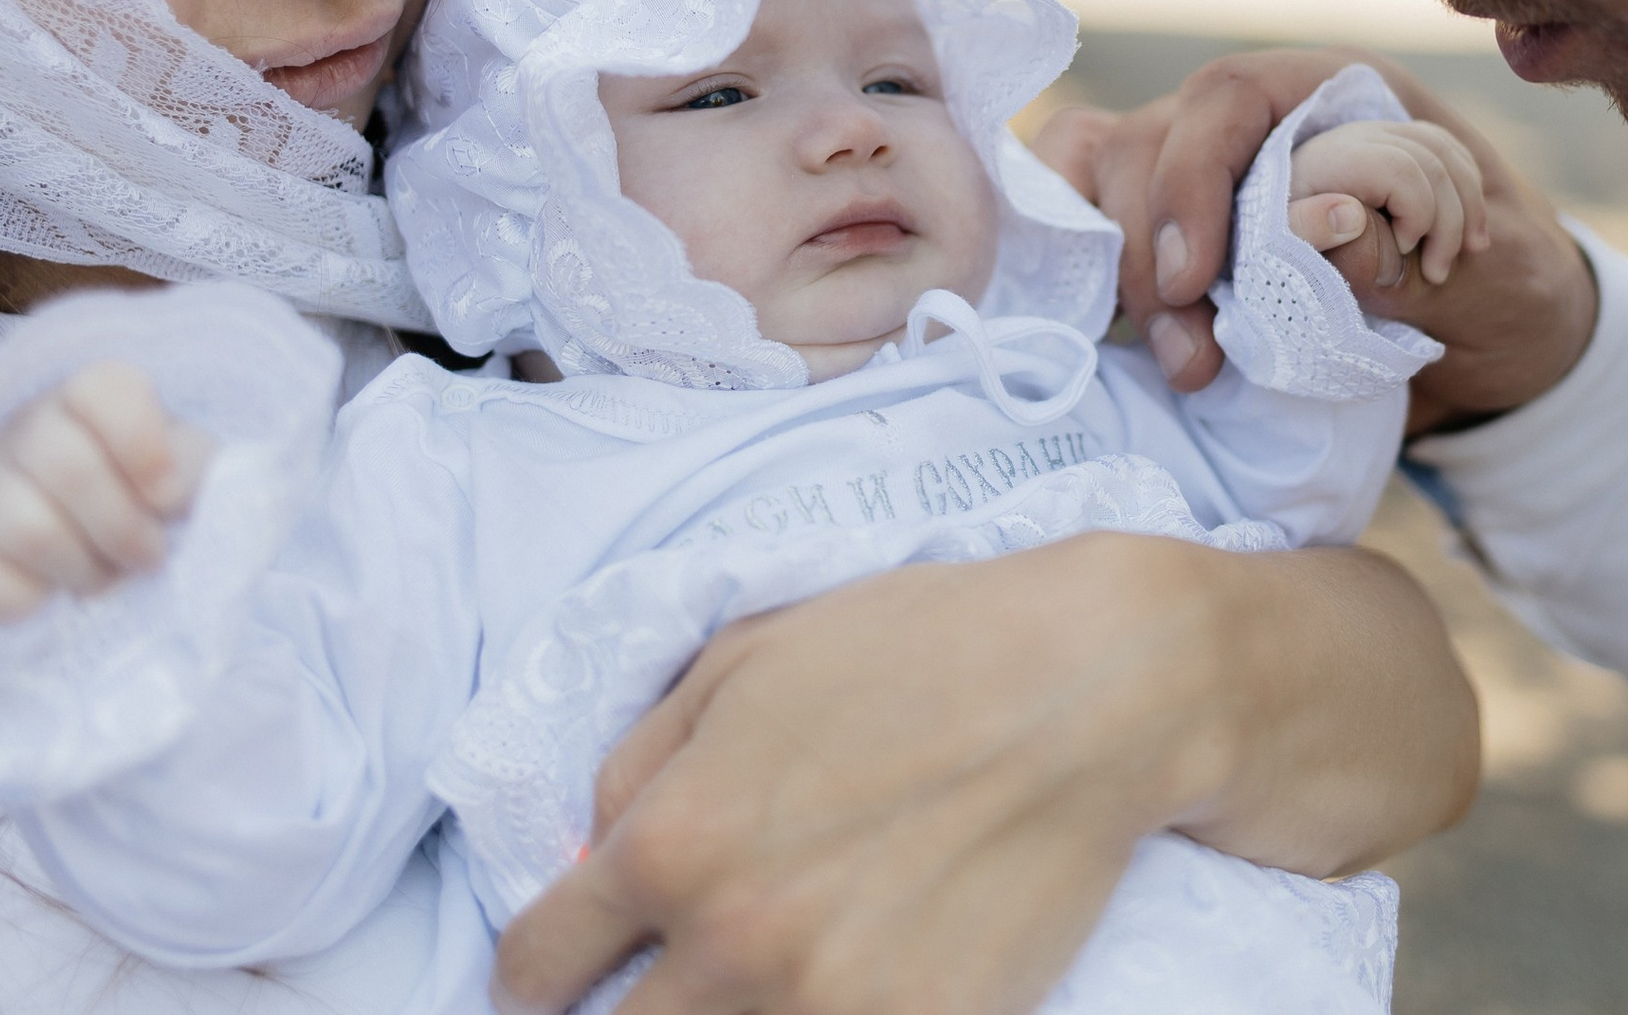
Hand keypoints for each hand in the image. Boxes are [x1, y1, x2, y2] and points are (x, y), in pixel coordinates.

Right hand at [0, 361, 211, 620]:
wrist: (87, 545)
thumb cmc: (149, 498)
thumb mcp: (191, 473)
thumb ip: (200, 471)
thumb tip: (175, 492)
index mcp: (89, 396)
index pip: (101, 387)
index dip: (143, 446)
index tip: (168, 496)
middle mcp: (22, 426)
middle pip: (67, 468)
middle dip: (123, 529)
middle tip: (149, 557)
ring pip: (25, 528)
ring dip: (81, 570)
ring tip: (104, 577)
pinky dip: (26, 600)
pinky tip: (49, 592)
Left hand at [492, 535, 1477, 1014]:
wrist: (1094, 691)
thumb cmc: (922, 648)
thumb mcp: (749, 657)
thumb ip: (642, 762)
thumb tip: (590, 856)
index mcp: (674, 843)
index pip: (537, 963)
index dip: (533, 975)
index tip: (553, 980)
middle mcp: (731, 943)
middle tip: (649, 989)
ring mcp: (827, 1007)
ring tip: (752, 985)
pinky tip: (833, 990)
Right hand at [1034, 48, 1595, 430]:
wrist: (1507, 352)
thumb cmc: (1511, 292)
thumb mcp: (1502, 277)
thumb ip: (1416, 252)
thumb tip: (1316, 232)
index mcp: (1344, 95)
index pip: (1232, 97)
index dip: (1193, 178)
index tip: (1194, 278)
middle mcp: (1266, 121)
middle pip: (1152, 140)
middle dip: (1150, 249)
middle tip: (1197, 360)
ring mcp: (1215, 176)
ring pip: (1109, 177)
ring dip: (1118, 270)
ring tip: (1185, 364)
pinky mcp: (1185, 236)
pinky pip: (1094, 216)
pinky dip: (1083, 261)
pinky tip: (1104, 327)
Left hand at [1286, 120, 1487, 287]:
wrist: (1282, 227)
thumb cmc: (1284, 243)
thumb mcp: (1282, 244)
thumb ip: (1308, 229)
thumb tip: (1352, 213)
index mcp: (1331, 159)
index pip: (1400, 169)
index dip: (1417, 212)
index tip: (1403, 253)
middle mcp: (1357, 136)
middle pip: (1431, 160)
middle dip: (1448, 221)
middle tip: (1437, 273)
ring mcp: (1381, 134)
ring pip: (1446, 150)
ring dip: (1468, 204)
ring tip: (1469, 253)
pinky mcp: (1397, 141)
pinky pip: (1448, 149)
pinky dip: (1467, 187)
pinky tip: (1469, 230)